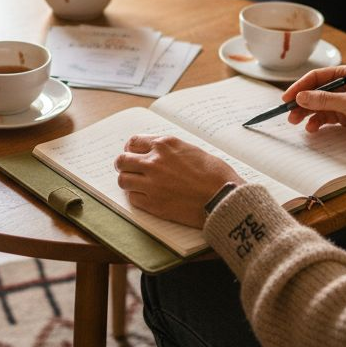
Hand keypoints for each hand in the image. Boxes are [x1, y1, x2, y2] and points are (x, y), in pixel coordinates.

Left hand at [113, 135, 242, 227]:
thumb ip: (171, 150)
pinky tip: (148, 198)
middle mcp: (154, 161)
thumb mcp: (192, 150)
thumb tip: (159, 154)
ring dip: (128, 182)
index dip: (130, 150)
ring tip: (137, 186)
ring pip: (123, 180)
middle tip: (130, 171)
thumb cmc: (215, 174)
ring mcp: (151, 183)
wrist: (223, 197)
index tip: (133, 155)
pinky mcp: (153, 204)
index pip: (133, 142)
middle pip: (122, 161)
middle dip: (124, 166)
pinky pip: (133, 198)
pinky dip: (138, 198)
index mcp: (164, 145)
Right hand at [283, 64, 345, 146]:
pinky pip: (326, 116)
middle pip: (315, 91)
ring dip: (307, 113)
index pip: (318, 76)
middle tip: (289, 112)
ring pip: (318, 105)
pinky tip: (312, 128)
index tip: (287, 97)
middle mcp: (345, 86)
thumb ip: (324, 100)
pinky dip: (317, 121)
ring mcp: (345, 101)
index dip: (300, 86)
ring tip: (296, 122)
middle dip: (301, 102)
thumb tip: (300, 97)